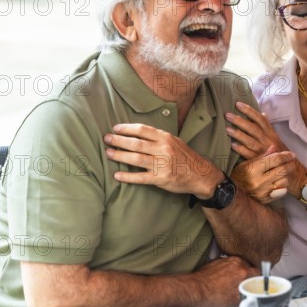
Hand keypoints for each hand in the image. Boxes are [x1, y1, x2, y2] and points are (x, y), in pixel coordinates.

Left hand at [104, 123, 221, 197]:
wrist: (200, 175)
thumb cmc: (185, 157)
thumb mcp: (175, 141)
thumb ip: (158, 137)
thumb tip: (138, 133)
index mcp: (166, 138)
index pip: (143, 130)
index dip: (127, 128)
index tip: (115, 128)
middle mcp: (163, 149)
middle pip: (136, 143)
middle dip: (119, 141)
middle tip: (106, 139)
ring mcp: (162, 164)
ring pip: (136, 159)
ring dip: (120, 156)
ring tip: (109, 153)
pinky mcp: (160, 179)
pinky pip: (140, 177)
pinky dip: (127, 176)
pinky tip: (117, 175)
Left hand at [195, 256, 258, 306]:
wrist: (195, 290)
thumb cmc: (212, 295)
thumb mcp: (235, 300)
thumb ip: (247, 294)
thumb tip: (252, 294)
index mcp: (243, 271)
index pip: (258, 272)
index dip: (257, 279)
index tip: (255, 284)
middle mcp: (235, 262)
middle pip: (247, 267)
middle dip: (246, 276)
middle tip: (242, 286)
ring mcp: (225, 260)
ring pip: (236, 265)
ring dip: (236, 273)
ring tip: (231, 284)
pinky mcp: (216, 261)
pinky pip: (226, 265)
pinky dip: (226, 271)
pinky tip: (222, 281)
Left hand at [226, 101, 287, 159]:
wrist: (288, 167)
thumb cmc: (279, 149)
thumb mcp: (275, 136)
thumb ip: (267, 125)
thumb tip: (262, 113)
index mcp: (269, 132)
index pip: (259, 118)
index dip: (249, 111)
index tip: (238, 104)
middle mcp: (266, 140)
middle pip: (253, 128)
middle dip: (240, 121)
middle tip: (227, 115)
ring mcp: (263, 150)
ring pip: (250, 141)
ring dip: (238, 134)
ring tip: (227, 129)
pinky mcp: (259, 161)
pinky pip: (249, 155)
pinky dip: (241, 150)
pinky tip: (232, 145)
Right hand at [231, 145, 297, 203]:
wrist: (228, 195)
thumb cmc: (237, 176)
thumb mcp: (246, 164)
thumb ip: (262, 156)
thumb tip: (274, 147)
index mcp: (254, 169)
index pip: (275, 159)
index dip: (285, 155)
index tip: (291, 154)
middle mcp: (259, 181)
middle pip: (282, 170)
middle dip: (290, 164)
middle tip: (292, 161)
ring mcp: (263, 192)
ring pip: (284, 181)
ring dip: (286, 175)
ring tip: (284, 172)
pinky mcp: (266, 200)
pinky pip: (281, 192)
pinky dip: (282, 186)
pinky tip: (280, 182)